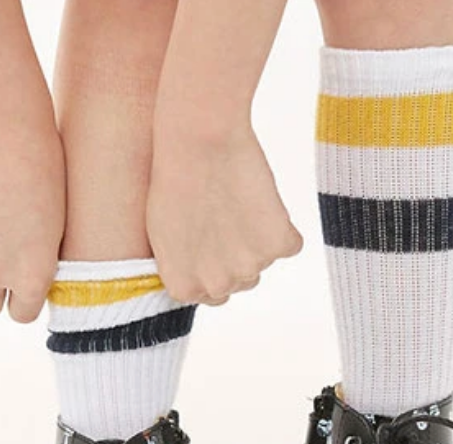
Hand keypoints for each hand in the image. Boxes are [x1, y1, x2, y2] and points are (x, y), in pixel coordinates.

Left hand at [147, 127, 301, 305]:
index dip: (214, 265)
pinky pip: (288, 244)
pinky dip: (281, 226)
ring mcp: (250, 267)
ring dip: (257, 239)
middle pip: (240, 280)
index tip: (212, 240)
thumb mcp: (163, 236)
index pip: (211, 293)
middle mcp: (218, 286)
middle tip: (227, 218)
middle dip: (236, 255)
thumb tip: (207, 278)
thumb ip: (186, 268)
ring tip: (238, 203)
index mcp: (185, 288)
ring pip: (262, 261)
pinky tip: (260, 200)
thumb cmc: (173, 180)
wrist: (199, 141)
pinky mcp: (279, 245)